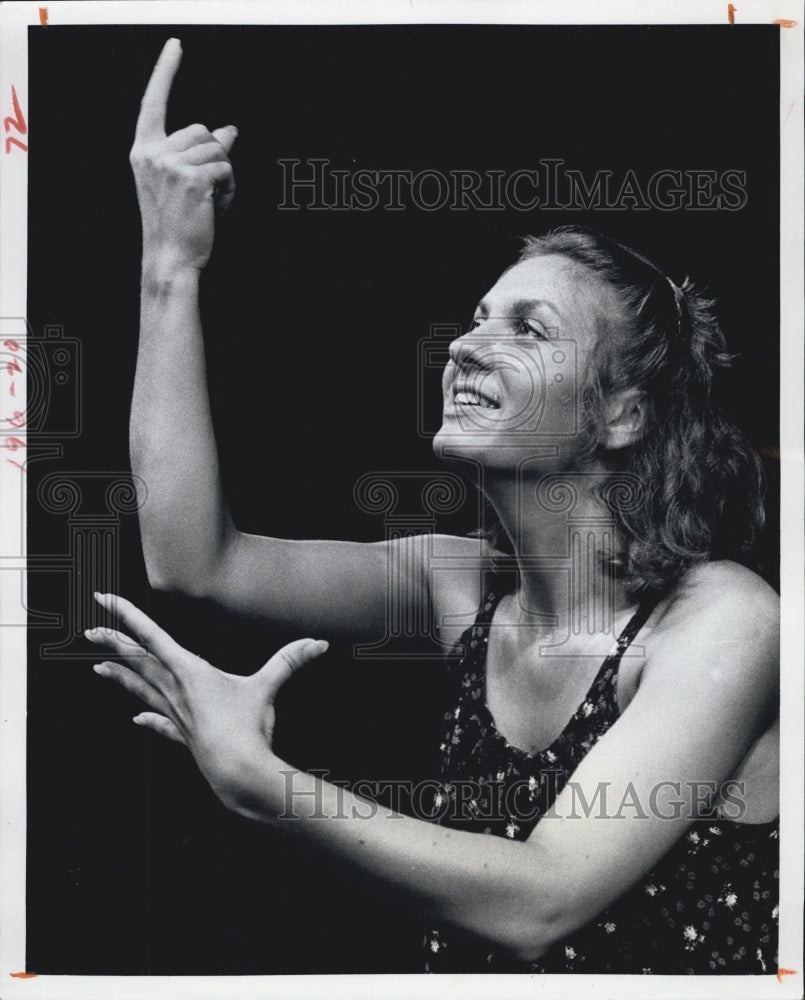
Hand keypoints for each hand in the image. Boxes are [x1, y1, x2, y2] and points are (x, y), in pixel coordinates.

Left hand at [86, 593, 327, 811]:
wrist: (237, 774)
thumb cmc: (247, 729)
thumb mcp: (268, 687)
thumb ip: (290, 660)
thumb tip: (318, 643)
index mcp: (189, 671)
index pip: (150, 635)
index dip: (125, 615)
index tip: (102, 601)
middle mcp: (175, 691)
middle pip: (138, 662)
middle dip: (113, 644)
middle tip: (89, 632)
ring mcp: (175, 715)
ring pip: (141, 691)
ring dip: (120, 678)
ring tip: (98, 669)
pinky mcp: (183, 737)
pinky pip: (160, 724)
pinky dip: (148, 721)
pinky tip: (136, 722)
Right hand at [129, 38, 237, 273]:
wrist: (170, 258)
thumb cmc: (176, 225)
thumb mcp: (182, 183)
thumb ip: (201, 153)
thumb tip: (230, 129)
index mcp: (144, 151)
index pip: (153, 102)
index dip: (166, 71)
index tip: (176, 46)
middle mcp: (152, 153)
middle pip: (201, 129)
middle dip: (215, 156)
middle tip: (209, 190)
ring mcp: (171, 165)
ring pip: (217, 148)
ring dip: (225, 174)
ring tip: (213, 201)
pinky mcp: (192, 179)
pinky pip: (226, 168)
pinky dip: (230, 189)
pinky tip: (219, 208)